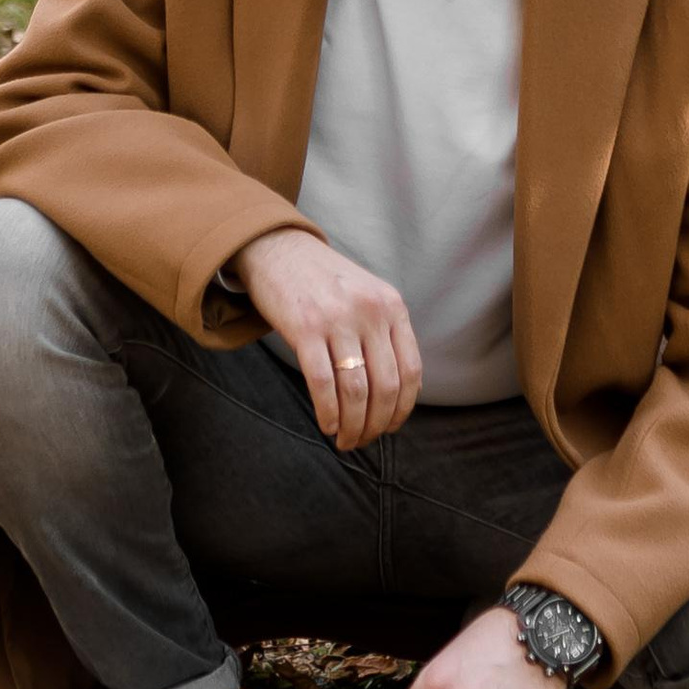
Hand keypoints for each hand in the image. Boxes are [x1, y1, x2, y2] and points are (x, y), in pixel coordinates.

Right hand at [231, 229, 419, 449]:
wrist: (278, 247)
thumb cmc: (323, 280)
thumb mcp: (367, 296)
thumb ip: (387, 334)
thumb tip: (406, 390)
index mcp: (391, 305)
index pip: (410, 370)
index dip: (403, 408)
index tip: (390, 427)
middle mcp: (370, 311)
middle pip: (385, 386)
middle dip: (376, 424)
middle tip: (363, 441)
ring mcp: (338, 318)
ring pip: (356, 390)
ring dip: (352, 425)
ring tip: (345, 440)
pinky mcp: (304, 327)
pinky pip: (322, 383)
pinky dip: (328, 412)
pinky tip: (326, 425)